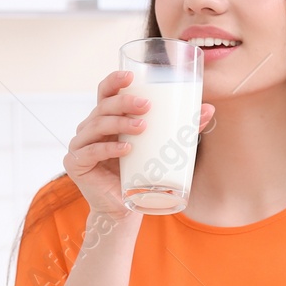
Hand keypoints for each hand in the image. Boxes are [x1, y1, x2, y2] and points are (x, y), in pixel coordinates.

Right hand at [63, 70, 214, 222]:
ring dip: (120, 123)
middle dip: (124, 102)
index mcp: (106, 118)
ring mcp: (80, 145)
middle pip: (103, 106)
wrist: (123, 208)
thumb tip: (209, 110)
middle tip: (147, 106)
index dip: (114, 81)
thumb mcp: (158, 147)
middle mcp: (89, 128)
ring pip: (97, 126)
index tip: (131, 76)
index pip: (105, 92)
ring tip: (142, 127)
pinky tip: (126, 148)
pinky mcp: (76, 164)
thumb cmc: (139, 173)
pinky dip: (109, 148)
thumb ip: (181, 128)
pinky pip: (90, 151)